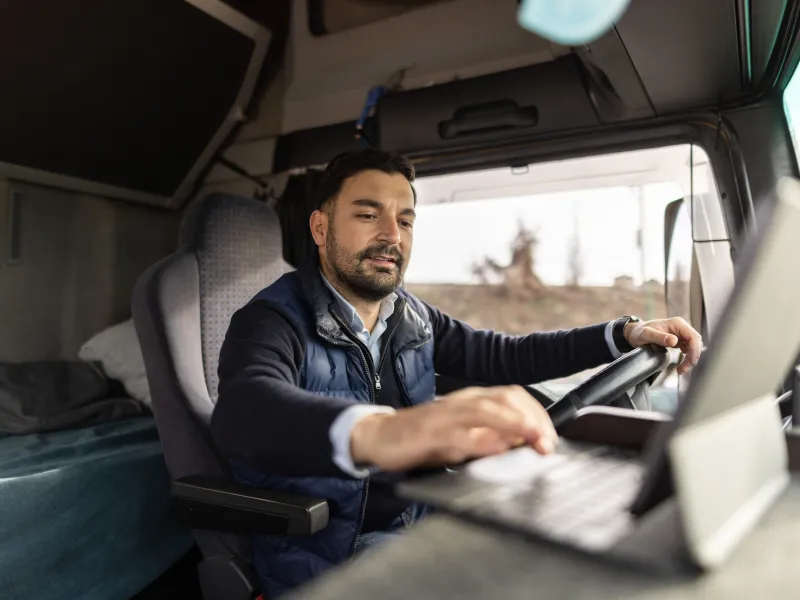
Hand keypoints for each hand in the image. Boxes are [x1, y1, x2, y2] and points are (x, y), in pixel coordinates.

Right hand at [350, 385, 557, 471]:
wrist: (381, 435)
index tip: (550, 437)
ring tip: (532, 438)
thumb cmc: (424, 437)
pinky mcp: (429, 433)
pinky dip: (479, 442)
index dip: (536, 413)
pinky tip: (495, 449)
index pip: (512, 395)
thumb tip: (522, 442)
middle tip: (547, 442)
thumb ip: (490, 436)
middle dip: (531, 418)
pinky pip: (457, 435)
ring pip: (485, 410)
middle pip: (505, 398)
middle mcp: (461, 402)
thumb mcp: (462, 435)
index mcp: (472, 400)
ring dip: (513, 423)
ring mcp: (444, 416)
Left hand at [624, 317, 702, 374]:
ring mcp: (680, 333)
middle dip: (693, 356)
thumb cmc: (639, 332)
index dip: (695, 350)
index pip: (693, 336)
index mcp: (676, 323)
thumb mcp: (646, 335)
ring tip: (681, 369)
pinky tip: (682, 364)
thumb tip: (674, 341)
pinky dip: (687, 357)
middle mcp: (681, 327)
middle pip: (696, 342)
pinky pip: (689, 349)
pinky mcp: (679, 340)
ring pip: (694, 346)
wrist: (634, 333)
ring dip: (691, 358)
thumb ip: (660, 337)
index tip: (690, 361)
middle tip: (684, 369)